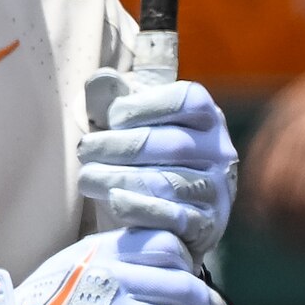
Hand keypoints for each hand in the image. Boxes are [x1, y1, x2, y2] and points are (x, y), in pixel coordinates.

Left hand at [76, 67, 235, 260]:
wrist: (158, 223)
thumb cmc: (141, 164)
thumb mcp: (126, 128)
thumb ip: (113, 102)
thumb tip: (100, 79)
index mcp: (206, 117)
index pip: (186, 100)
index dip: (145, 105)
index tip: (111, 117)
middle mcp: (220, 151)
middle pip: (171, 144)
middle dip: (118, 145)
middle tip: (84, 150)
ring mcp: (217, 190)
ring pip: (167, 181)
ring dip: (118, 177)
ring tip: (87, 177)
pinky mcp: (207, 225)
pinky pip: (173, 216)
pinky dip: (140, 207)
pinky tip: (114, 200)